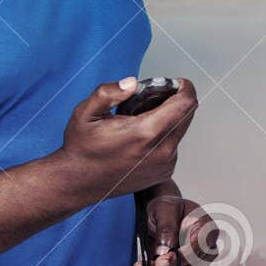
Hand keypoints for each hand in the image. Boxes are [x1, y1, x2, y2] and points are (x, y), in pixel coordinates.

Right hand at [56, 77, 197, 202]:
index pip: (185, 105)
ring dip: (169, 118)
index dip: (185, 88)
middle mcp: (161, 151)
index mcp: (145, 133)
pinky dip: (164, 135)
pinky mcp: (164, 172)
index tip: (176, 83)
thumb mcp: (85, 113)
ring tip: (142, 117)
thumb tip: (132, 83)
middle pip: (187, 115)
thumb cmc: (82, 148)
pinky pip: (173, 145)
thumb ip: (109, 93)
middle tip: (153, 97)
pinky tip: (141, 136)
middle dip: (175, 100)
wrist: (79, 182)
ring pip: (180, 130)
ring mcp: (165, 164)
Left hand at [131, 191, 217, 265]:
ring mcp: (200, 264)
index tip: (158, 261)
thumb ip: (166, 228)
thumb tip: (165, 251)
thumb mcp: (164, 209)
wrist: (163, 216)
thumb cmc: (167, 208)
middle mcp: (208, 249)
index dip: (178, 259)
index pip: (196, 251)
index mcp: (207, 229)